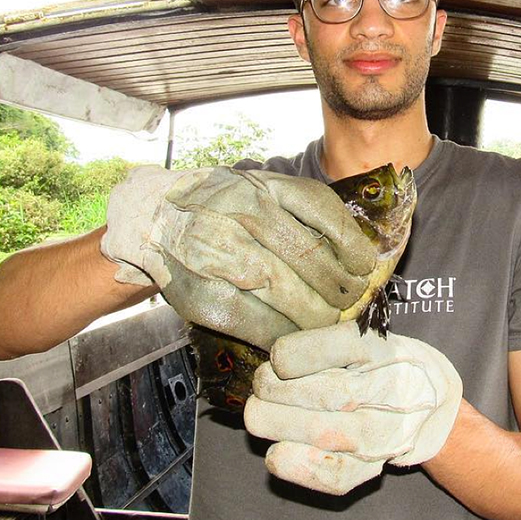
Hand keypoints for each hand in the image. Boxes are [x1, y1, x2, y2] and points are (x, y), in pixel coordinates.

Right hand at [100, 166, 376, 348]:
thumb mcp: (261, 189)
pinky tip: (296, 334)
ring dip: (319, 315)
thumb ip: (302, 211)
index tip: (365, 266)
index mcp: (263, 185)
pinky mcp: (203, 296)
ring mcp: (220, 255)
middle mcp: (241, 215)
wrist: (155, 218)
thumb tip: (359, 250)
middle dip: (341, 286)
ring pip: (288, 295)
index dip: (353, 245)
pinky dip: (285, 334)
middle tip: (351, 299)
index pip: (323, 213)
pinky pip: (258, 324)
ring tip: (329, 319)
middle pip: (310, 259)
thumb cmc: (222, 206)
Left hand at [243, 323, 463, 494]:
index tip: (277, 358)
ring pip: (325, 434)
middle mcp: (392, 392)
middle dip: (277, 391)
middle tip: (260, 385)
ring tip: (259, 414)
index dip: (295, 355)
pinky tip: (278, 450)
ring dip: (277, 424)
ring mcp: (384, 435)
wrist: (431, 405)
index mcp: (387, 351)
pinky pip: (333, 475)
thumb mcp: (366, 337)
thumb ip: (325, 342)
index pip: (340, 347)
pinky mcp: (372, 468)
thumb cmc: (384, 363)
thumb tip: (272, 360)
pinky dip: (296, 465)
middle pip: (327, 394)